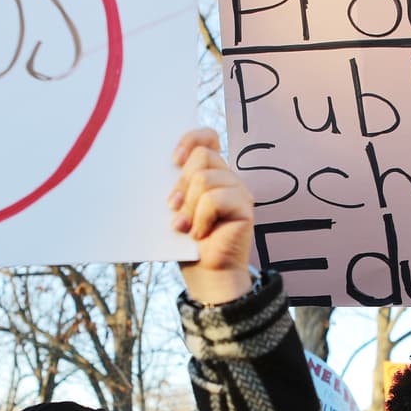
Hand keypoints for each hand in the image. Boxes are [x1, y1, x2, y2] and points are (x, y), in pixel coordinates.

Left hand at [168, 129, 254, 304]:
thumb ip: (176, 185)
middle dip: (181, 182)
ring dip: (188, 207)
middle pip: (202, 155)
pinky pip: (214, 199)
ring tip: (184, 227)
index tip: (173, 160)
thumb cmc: (187, 243)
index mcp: (211, 172)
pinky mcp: (245, 207)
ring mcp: (238, 191)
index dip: (190, 139)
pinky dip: (200, 218)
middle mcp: (228, 177)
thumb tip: (165, 167)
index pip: (207, 137)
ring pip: (205, 179)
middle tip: (173, 208)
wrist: (206, 273)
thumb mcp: (176, 207)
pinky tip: (199, 234)